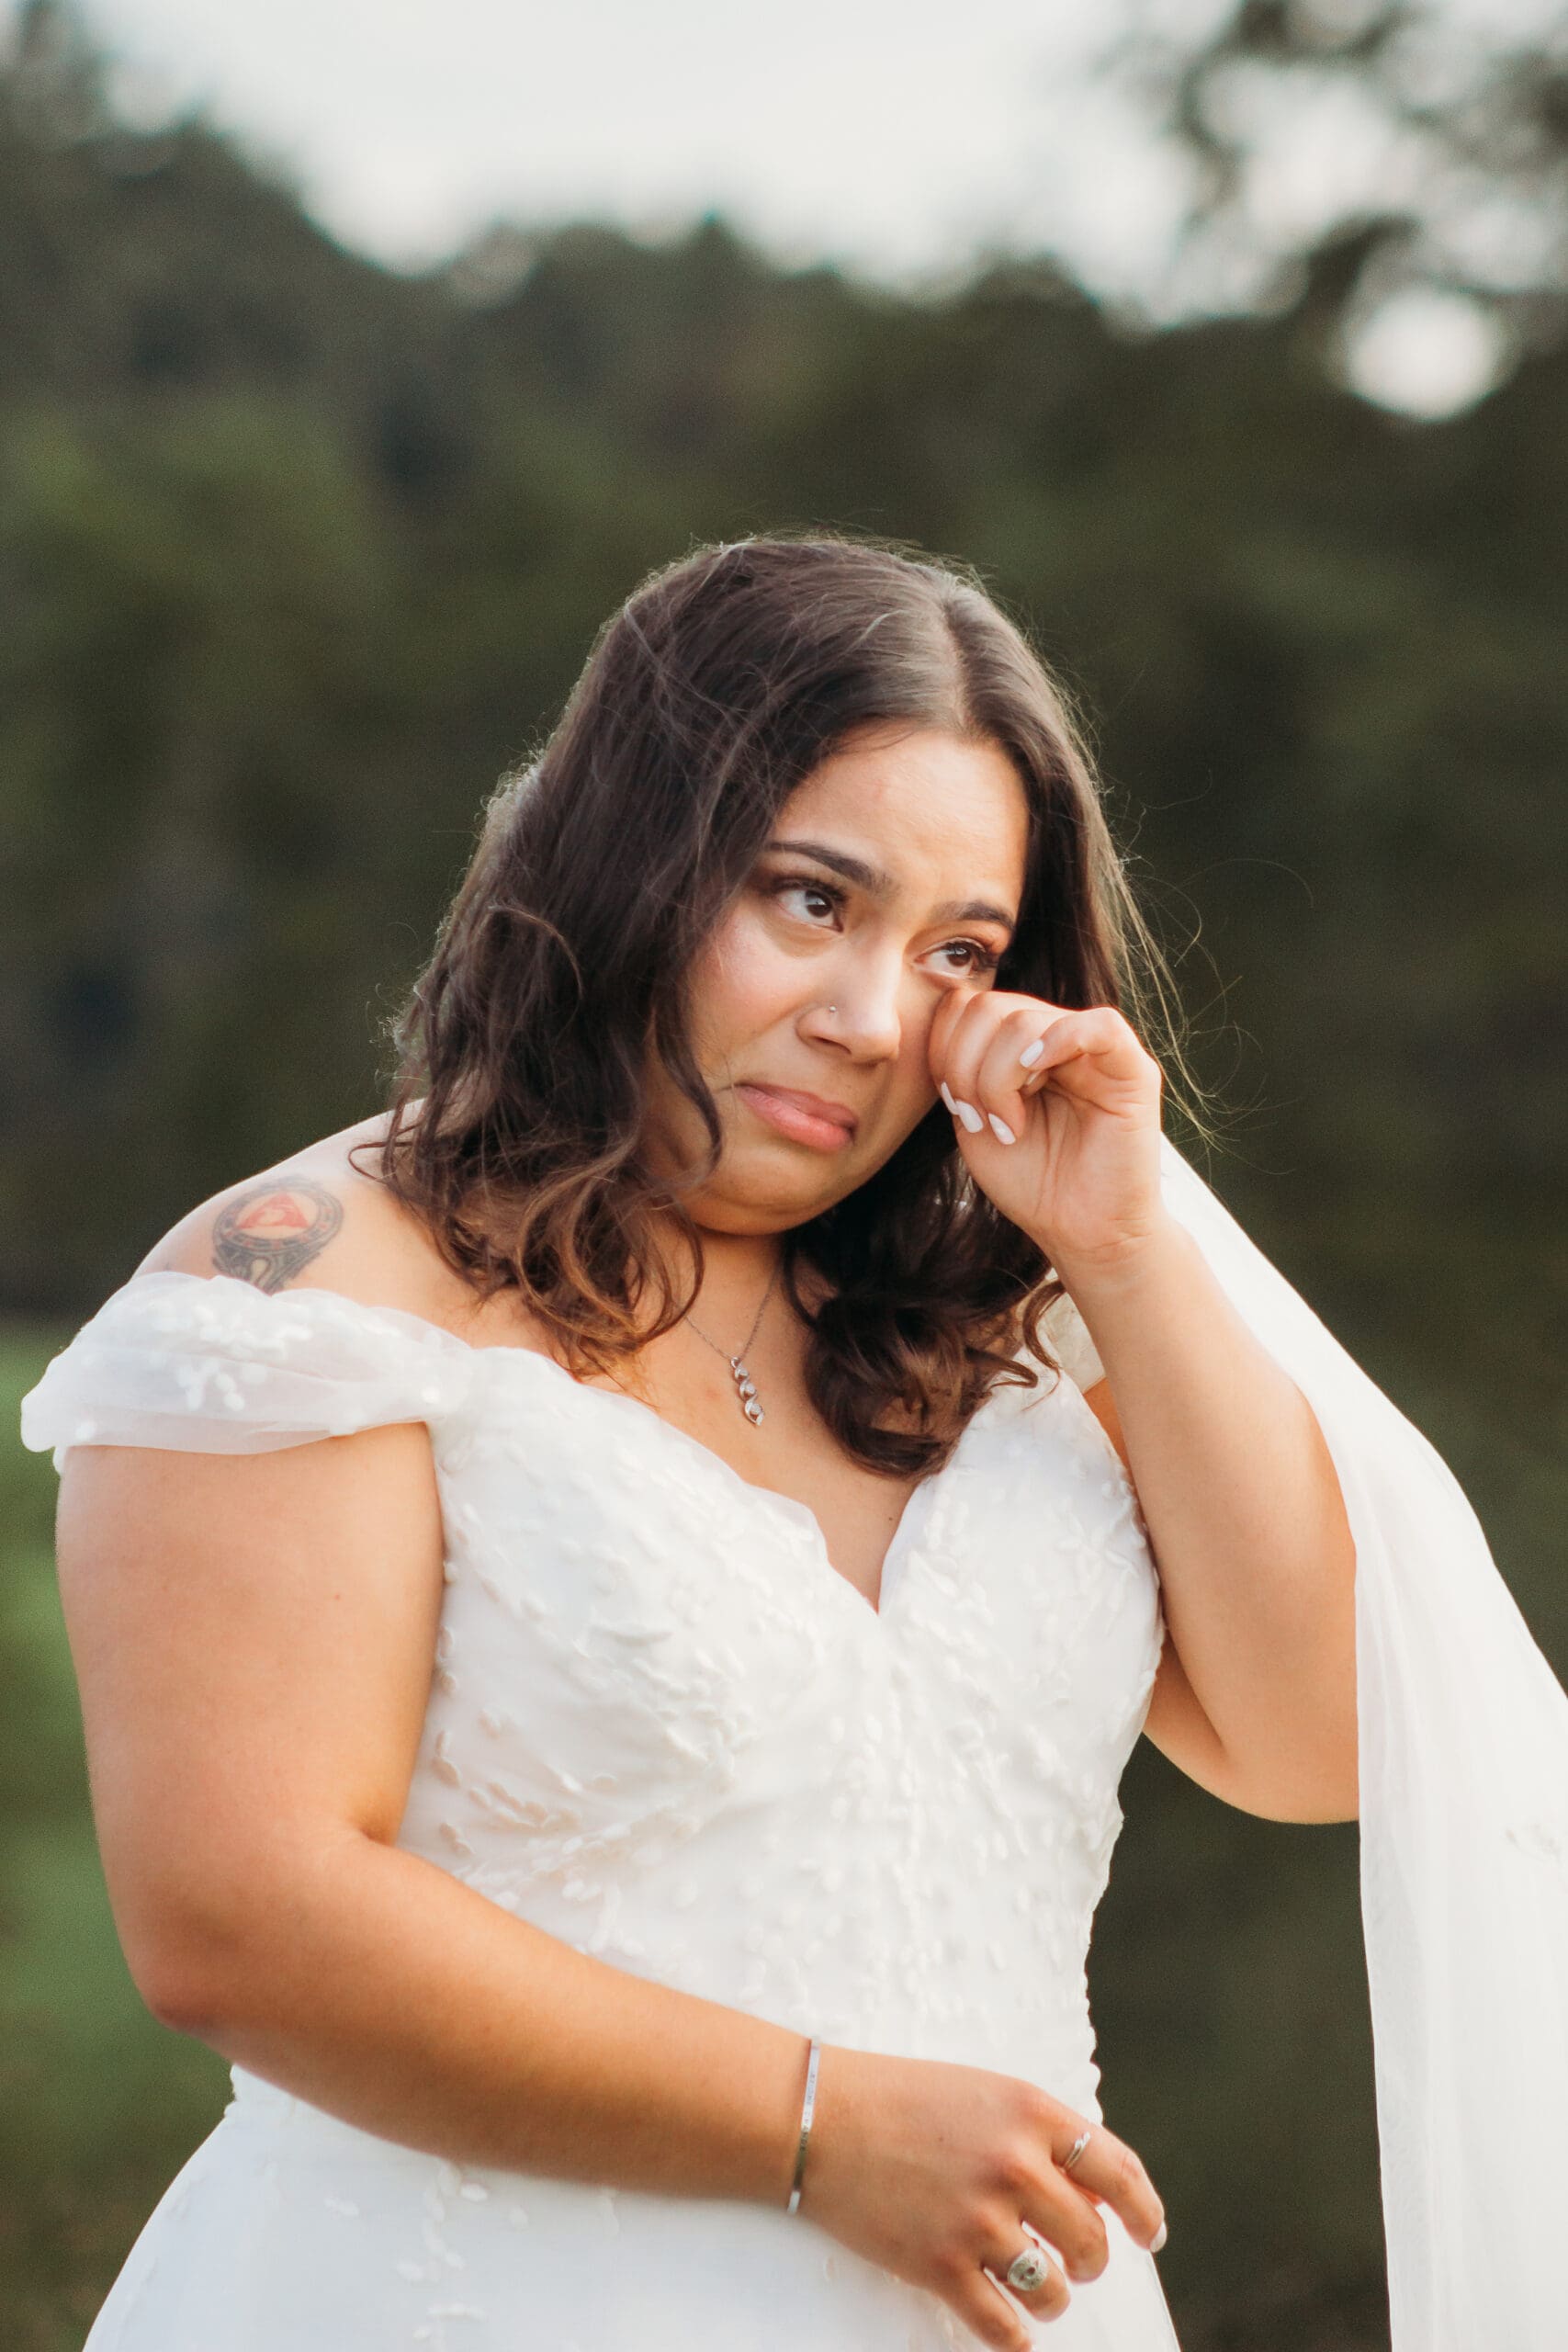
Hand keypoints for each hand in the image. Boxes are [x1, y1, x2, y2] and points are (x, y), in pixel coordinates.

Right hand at [797, 2046, 1165, 2349]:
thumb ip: (1041, 2136)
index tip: (1149, 2233)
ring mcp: (977, 2219)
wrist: (821, 2118)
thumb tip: (1096, 2200)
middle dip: (1091, 2261)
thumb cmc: (904, 2099)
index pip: (1118, 2170)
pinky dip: (1016, 2337)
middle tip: (1077, 2263)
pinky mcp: (940, 2265)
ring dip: (1054, 2298)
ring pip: (1053, 2290)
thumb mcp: (985, 2094)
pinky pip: (1002, 2326)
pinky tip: (1015, 2331)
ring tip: (1040, 2290)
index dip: (1143, 2210)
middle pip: (1090, 2240)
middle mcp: (1013, 2164)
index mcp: (1030, 2112)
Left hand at [927, 988, 1168, 1276]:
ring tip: (1010, 1125)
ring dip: (998, 1077)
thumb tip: (946, 1027)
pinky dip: (1057, 1043)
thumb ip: (960, 1071)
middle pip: (988, 1006)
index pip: (966, 1006)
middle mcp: (1056, 1036)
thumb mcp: (975, 1121)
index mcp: (1019, 1045)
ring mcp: (1095, 1049)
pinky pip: (1100, 1026)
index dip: (945, 1049)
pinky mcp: (1133, 1070)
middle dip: (965, 1067)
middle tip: (978, 1119)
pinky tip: (1036, 1083)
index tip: (954, 1107)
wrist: (1083, 1233)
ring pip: (1026, 1019)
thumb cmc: (1032, 1183)